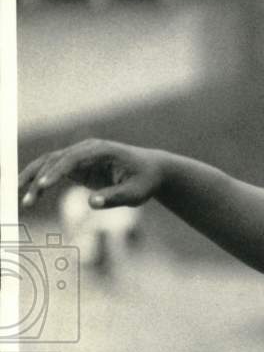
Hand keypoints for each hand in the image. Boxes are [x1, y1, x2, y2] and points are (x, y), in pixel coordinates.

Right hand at [19, 139, 163, 209]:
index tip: (43, 186)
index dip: (56, 172)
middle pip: (55, 160)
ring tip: (24, 201)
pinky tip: (31, 195)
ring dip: (34, 180)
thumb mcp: (136, 193)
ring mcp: (80, 155)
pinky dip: (41, 182)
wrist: (151, 170)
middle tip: (27, 201)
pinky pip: (53, 171)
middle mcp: (87, 149)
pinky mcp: (78, 165)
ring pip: (49, 164)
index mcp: (102, 150)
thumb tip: (91, 203)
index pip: (72, 159)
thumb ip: (116, 197)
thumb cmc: (145, 181)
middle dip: (39, 179)